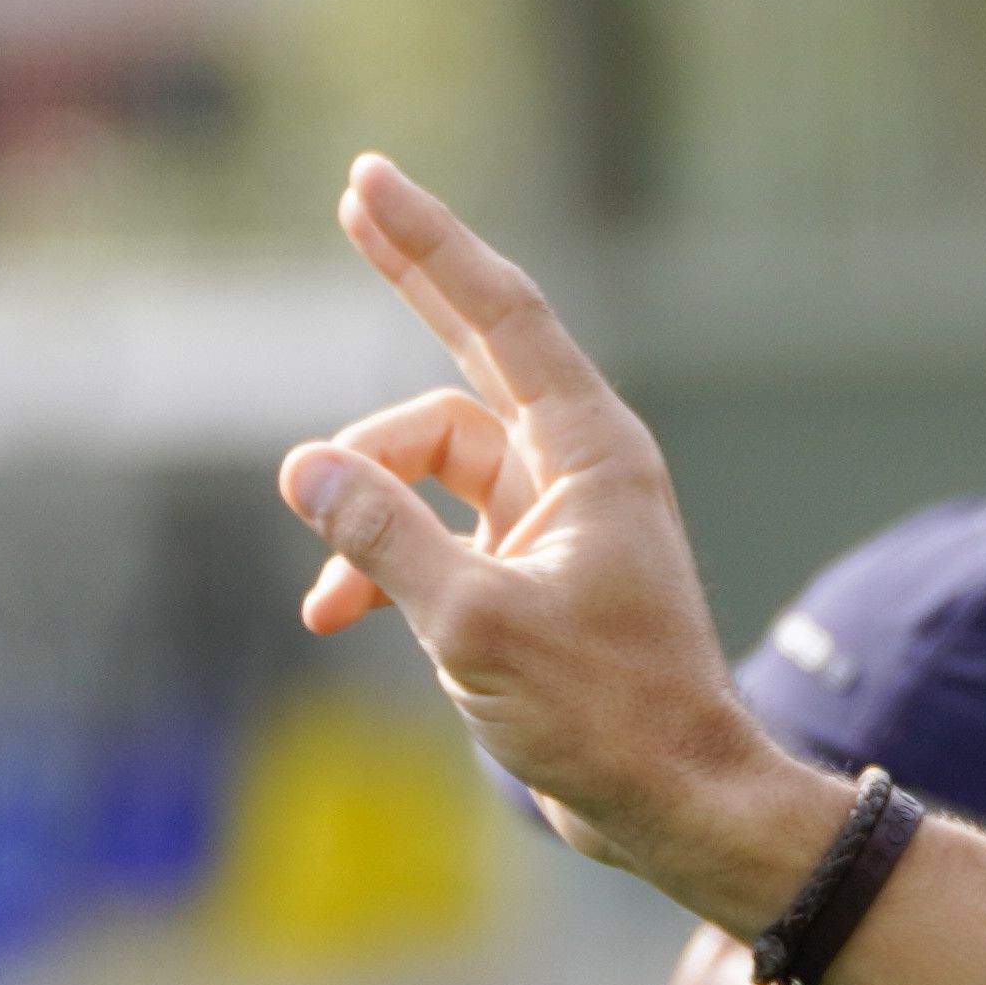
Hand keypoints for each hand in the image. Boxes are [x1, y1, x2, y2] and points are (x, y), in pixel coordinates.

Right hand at [272, 153, 842, 930]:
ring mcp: (558, 519)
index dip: (433, 246)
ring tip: (330, 599)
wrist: (679, 803)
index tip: (372, 181)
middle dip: (412, 284)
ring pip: (430, 466)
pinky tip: (335, 613)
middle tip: (354, 201)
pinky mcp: (536, 572)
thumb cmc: (604, 716)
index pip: (502, 318)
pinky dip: (384, 561)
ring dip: (366, 513)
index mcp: (590, 456)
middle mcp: (580, 470)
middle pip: (474, 351)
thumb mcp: (474, 622)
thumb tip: (306, 467)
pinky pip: (438, 531)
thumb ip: (384, 537)